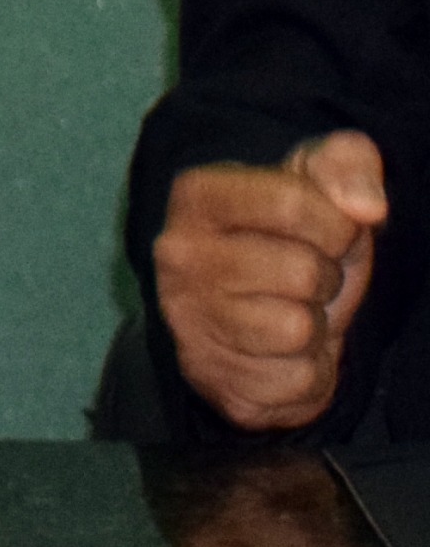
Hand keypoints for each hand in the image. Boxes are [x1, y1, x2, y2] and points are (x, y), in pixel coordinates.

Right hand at [153, 132, 389, 432]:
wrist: (248, 314)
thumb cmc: (290, 238)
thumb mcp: (318, 185)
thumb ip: (348, 165)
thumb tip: (368, 207)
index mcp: (197, 196)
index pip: (292, 203)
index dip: (335, 223)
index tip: (324, 232)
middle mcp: (178, 256)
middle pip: (304, 272)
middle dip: (325, 278)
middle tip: (304, 279)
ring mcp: (188, 321)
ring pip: (298, 330)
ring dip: (316, 327)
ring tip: (290, 312)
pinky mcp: (215, 380)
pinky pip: (297, 381)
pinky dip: (307, 372)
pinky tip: (283, 353)